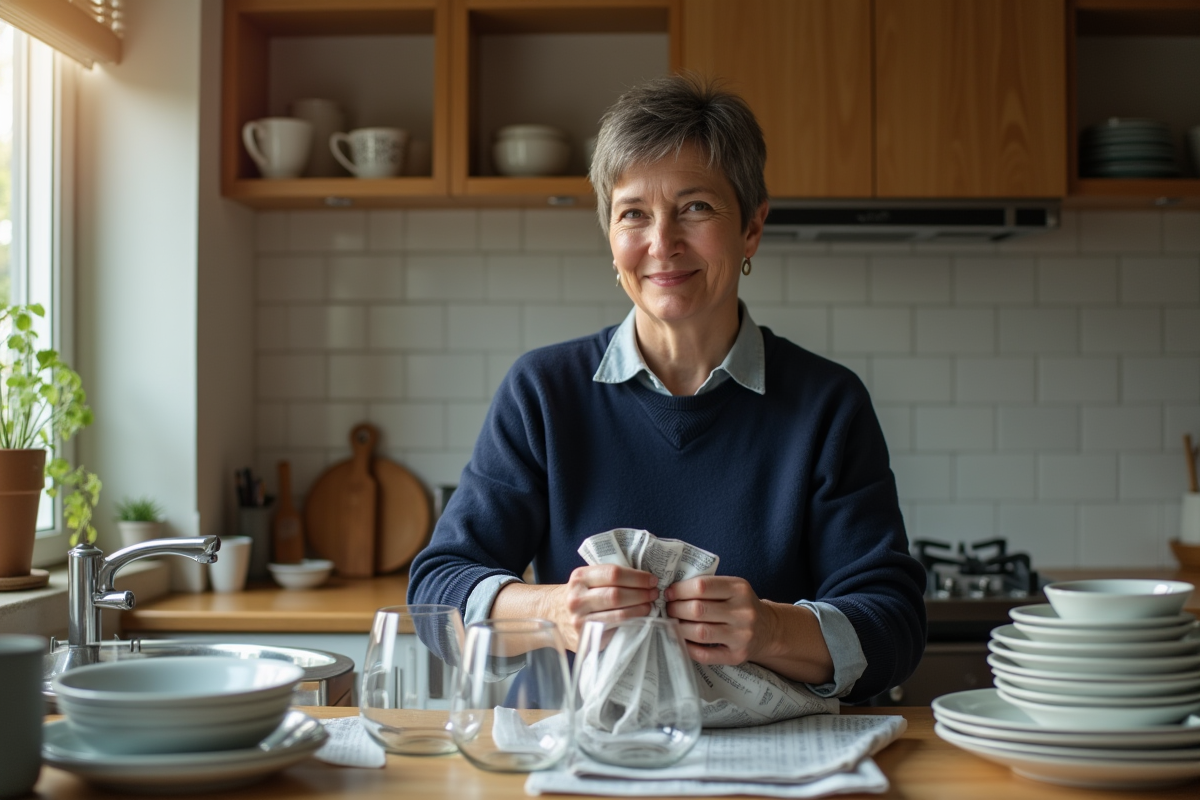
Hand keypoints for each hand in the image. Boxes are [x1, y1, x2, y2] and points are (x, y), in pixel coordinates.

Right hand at [540, 565, 658, 650]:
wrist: (553, 615)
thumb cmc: (580, 594)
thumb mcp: (587, 579)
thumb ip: (608, 576)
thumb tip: (645, 578)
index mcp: (580, 577)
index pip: (613, 573)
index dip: (637, 577)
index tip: (652, 580)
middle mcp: (577, 598)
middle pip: (617, 595)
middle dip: (641, 594)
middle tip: (654, 594)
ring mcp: (580, 620)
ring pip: (618, 615)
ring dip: (640, 610)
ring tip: (650, 606)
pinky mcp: (586, 638)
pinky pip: (615, 630)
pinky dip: (631, 624)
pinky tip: (640, 620)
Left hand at [663, 576, 770, 665]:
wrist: (769, 630)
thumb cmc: (741, 605)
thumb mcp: (733, 588)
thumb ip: (708, 587)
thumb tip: (671, 592)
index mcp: (740, 589)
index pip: (702, 586)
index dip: (680, 590)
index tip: (669, 593)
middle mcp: (743, 612)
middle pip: (698, 610)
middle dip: (676, 609)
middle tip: (668, 609)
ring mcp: (742, 636)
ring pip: (700, 632)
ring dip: (679, 628)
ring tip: (673, 623)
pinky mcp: (737, 656)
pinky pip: (705, 654)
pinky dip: (688, 647)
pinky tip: (682, 640)